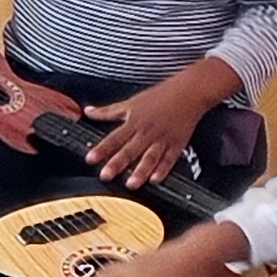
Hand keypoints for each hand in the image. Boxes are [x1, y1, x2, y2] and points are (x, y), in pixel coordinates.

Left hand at [84, 84, 212, 187]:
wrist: (189, 92)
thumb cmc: (160, 96)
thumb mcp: (131, 102)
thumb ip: (108, 111)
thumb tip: (88, 112)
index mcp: (134, 122)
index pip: (114, 138)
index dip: (101, 149)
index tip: (90, 159)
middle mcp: (146, 133)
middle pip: (129, 150)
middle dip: (117, 164)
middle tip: (106, 176)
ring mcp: (162, 140)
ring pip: (149, 157)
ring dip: (140, 171)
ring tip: (131, 184)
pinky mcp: (176, 145)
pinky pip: (169, 159)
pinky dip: (162, 170)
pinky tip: (155, 180)